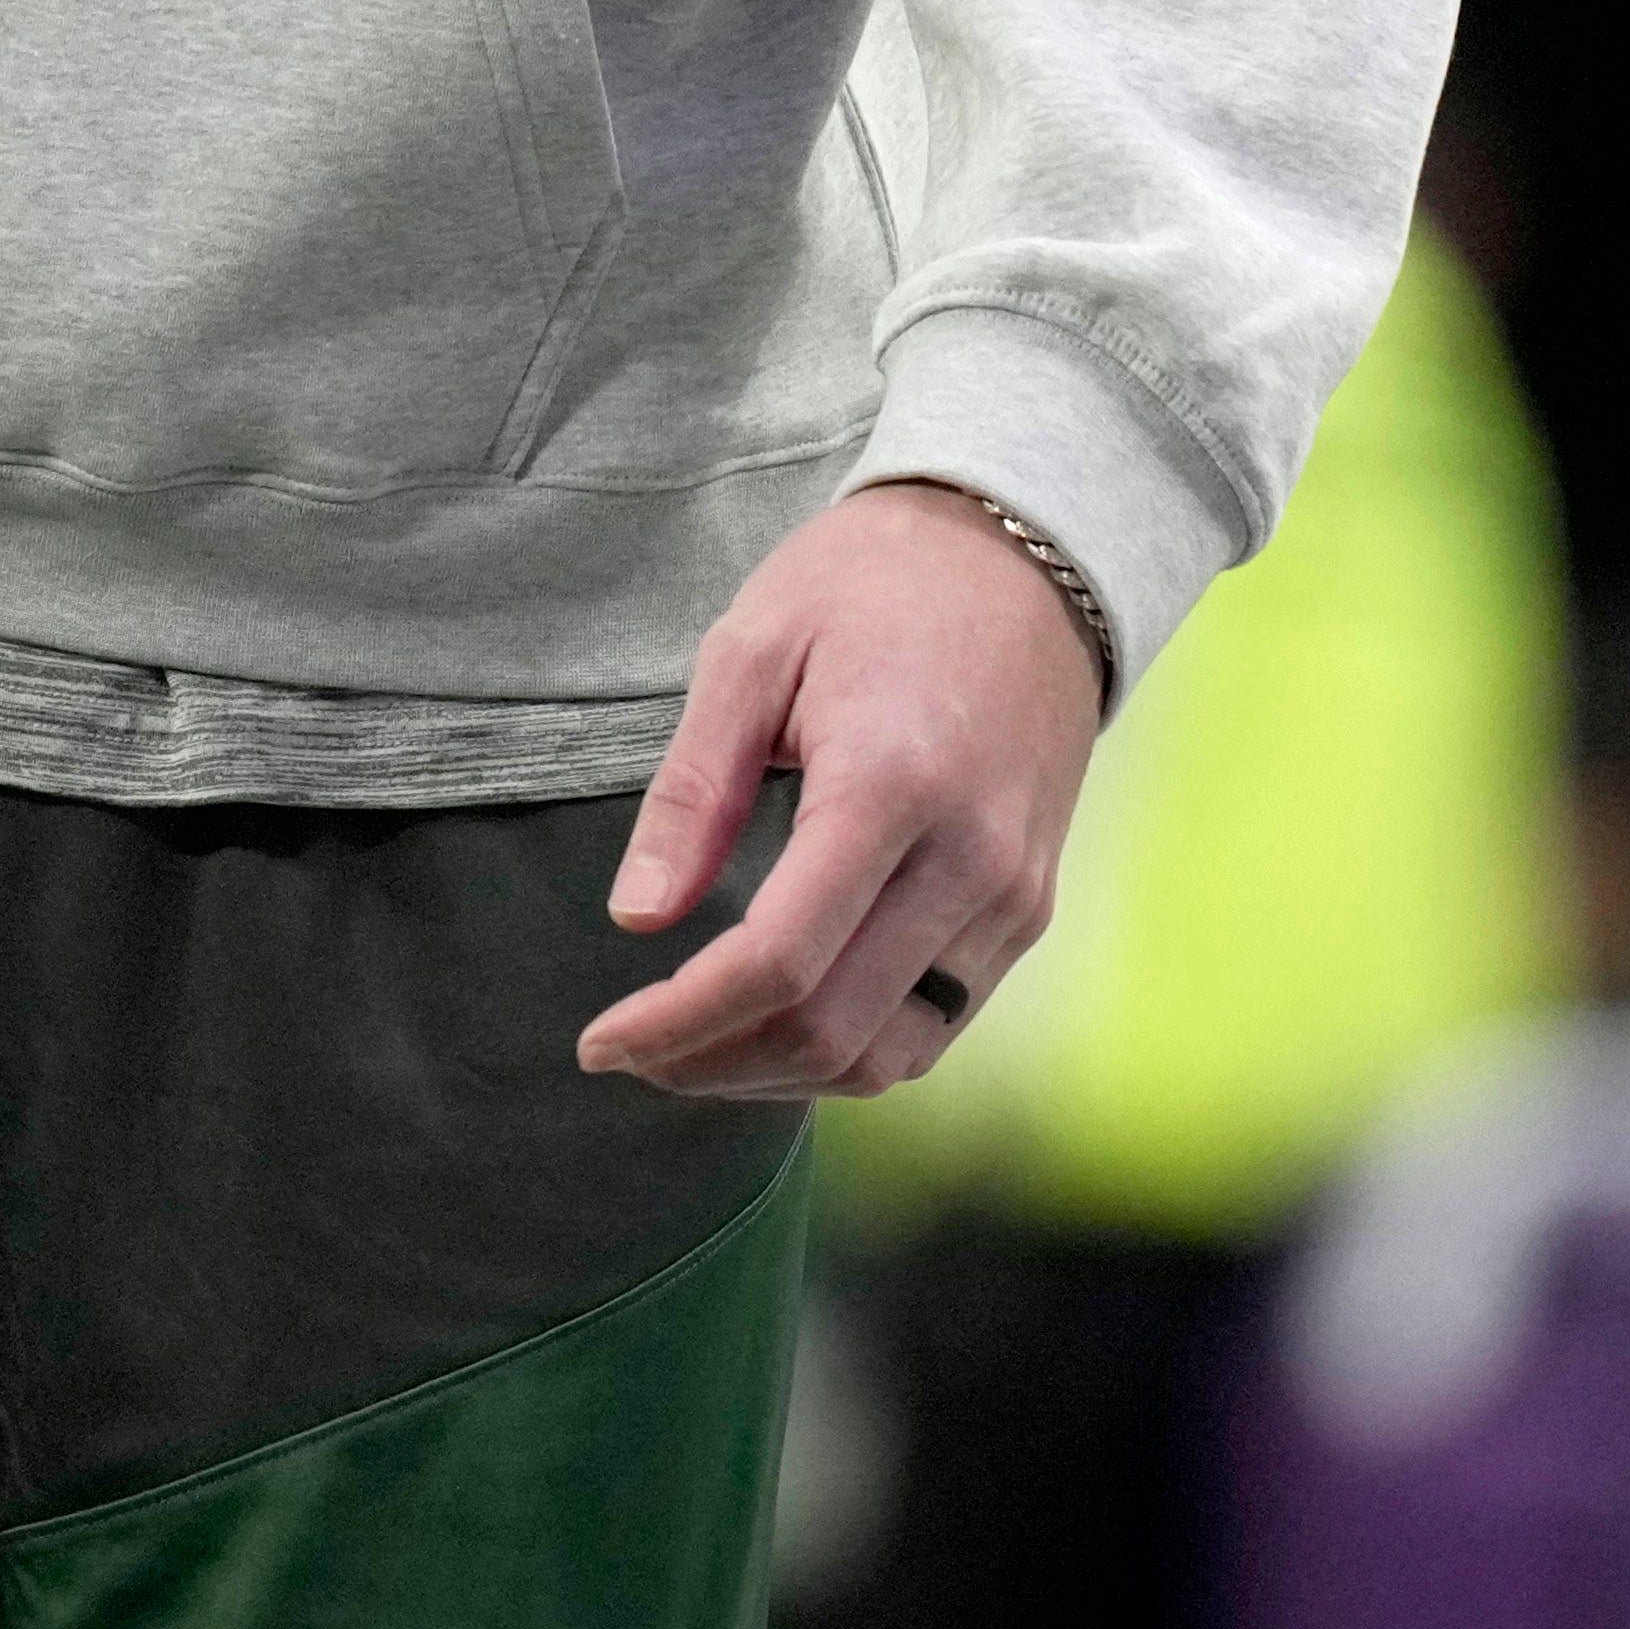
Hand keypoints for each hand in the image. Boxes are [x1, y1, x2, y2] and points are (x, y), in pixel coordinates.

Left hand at [583, 479, 1105, 1102]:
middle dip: (713, 1063)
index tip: (600, 1042)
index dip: (678, 1023)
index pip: (779, 962)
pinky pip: (935, 1026)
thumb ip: (692, 791)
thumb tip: (636, 920)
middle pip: (831, 1028)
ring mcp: (1013, 896)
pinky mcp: (1030, 909)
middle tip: (629, 1051)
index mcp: (892, 784)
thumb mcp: (751, 650)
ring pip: (888, 1053)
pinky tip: (778, 1026)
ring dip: (779, 1075)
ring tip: (692, 1048)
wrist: (1025, 554)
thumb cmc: (874, 584)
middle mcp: (971, 860)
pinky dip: (849, 1052)